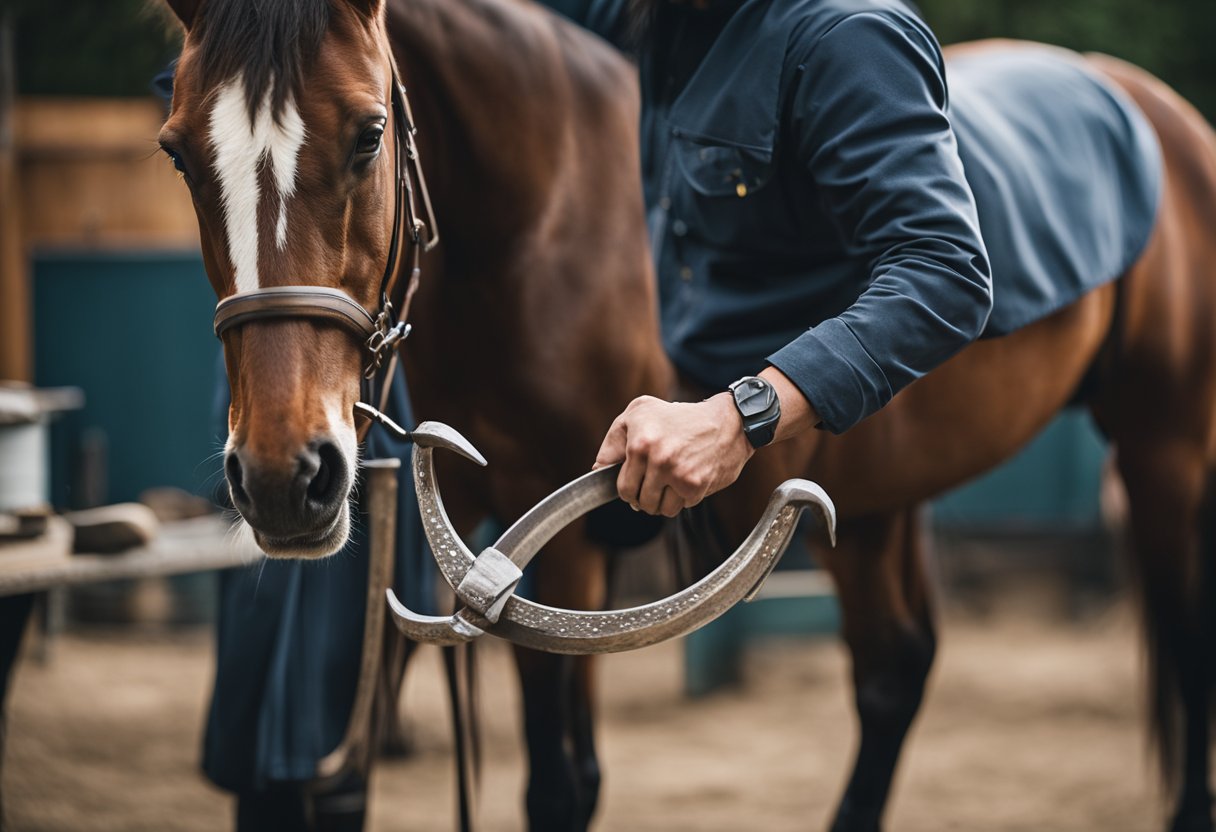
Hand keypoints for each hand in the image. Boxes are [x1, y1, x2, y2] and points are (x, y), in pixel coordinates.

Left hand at [594, 393, 753, 516]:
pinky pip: (681, 507)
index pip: (623, 489)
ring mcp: (677, 474)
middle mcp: (657, 459)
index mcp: (639, 443)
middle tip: (657, 481)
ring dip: (665, 500)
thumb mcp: (639, 413)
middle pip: (640, 502)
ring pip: (660, 509)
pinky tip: (690, 477)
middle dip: (645, 497)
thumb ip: (613, 442)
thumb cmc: (679, 417)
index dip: (629, 489)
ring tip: (673, 478)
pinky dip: (684, 498)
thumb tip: (597, 470)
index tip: (637, 482)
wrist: (728, 422)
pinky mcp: (696, 486)